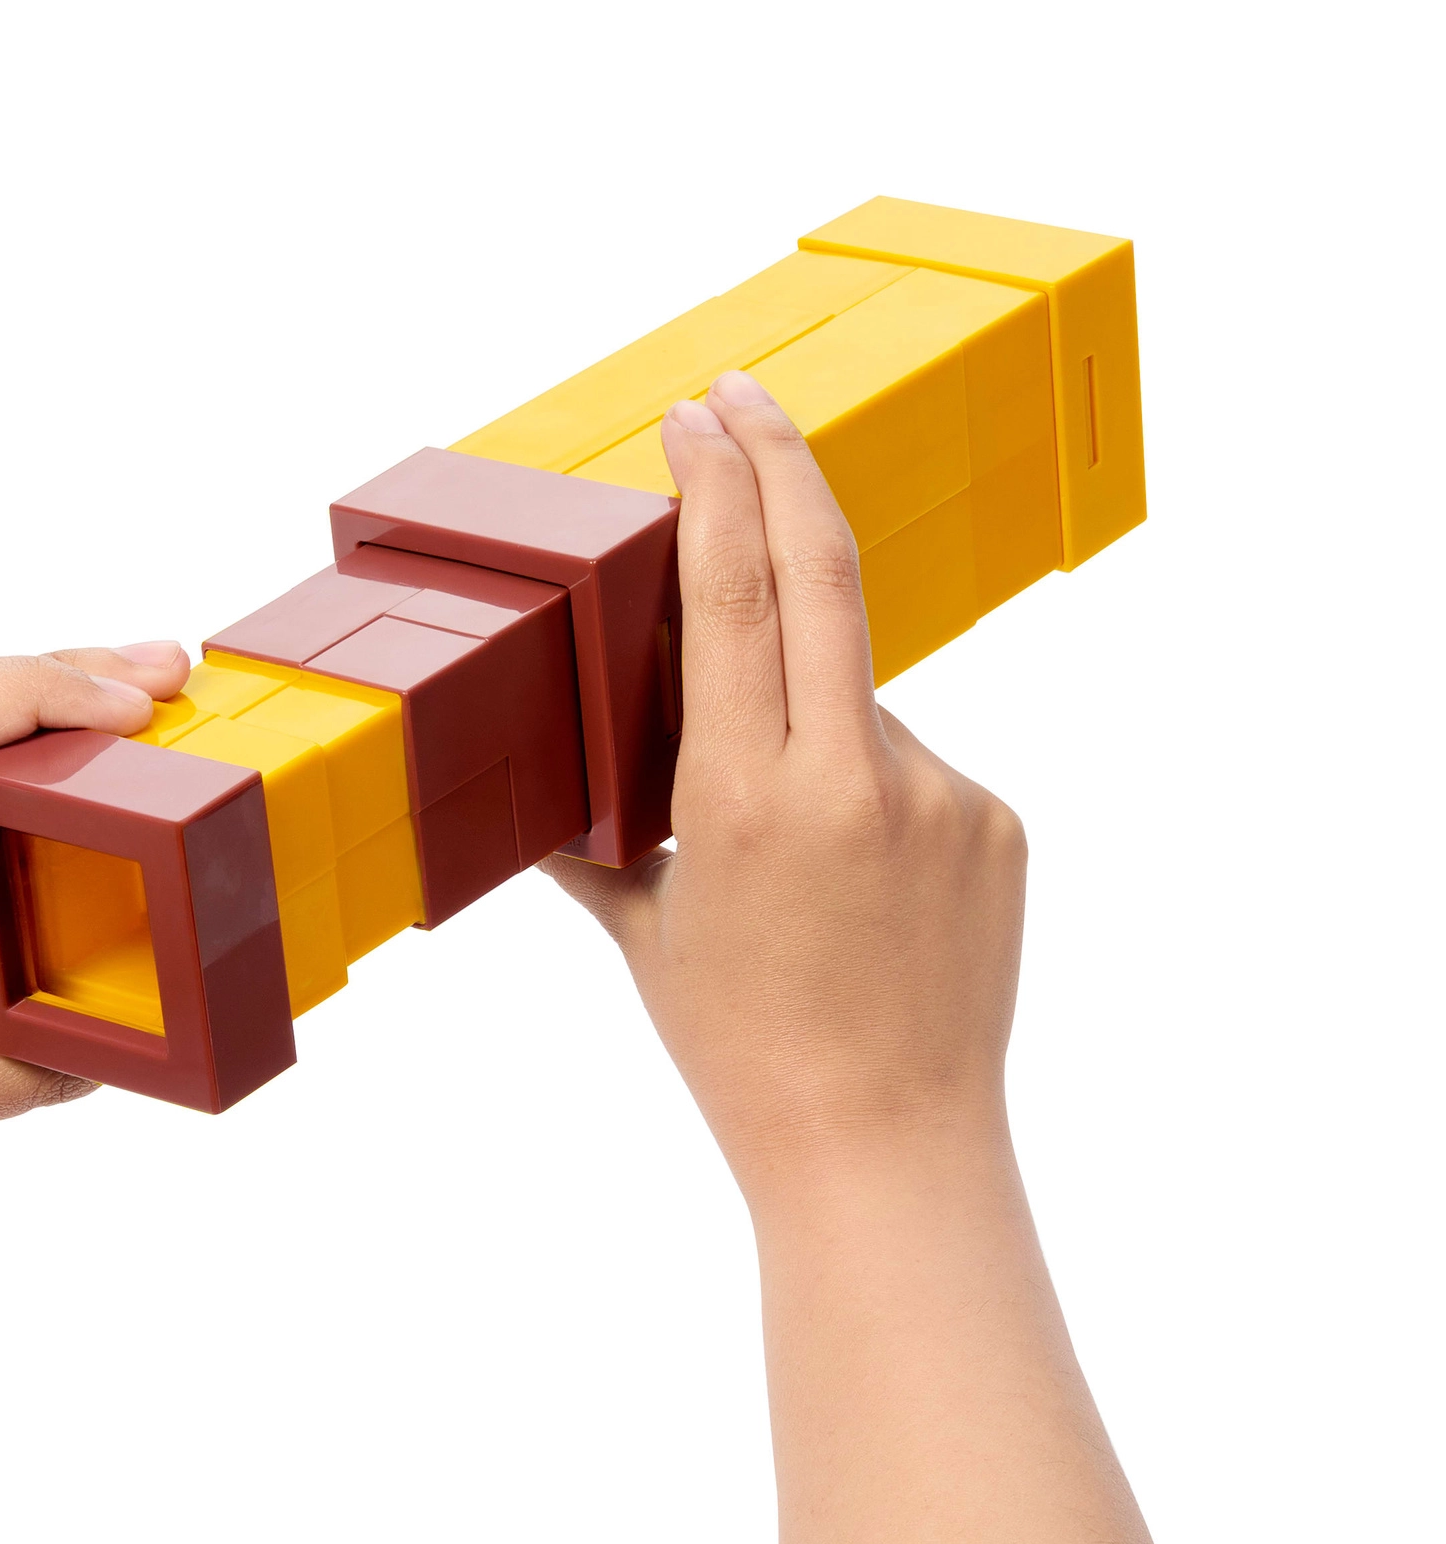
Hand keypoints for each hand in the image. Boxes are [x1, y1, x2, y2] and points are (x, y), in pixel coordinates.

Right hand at [544, 369, 1026, 1195]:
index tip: (697, 417)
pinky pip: (911, 761)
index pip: (734, 592)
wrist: (888, 1149)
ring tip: (789, 856)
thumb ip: (596, 845)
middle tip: (743, 394)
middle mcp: (854, 776)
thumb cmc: (745, 1052)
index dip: (718, 485)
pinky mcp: (997, 822)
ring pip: (855, 691)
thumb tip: (546, 804)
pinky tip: (853, 886)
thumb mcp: (648, 935)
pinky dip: (864, 784)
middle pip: (823, 567)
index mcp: (746, 798)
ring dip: (806, 715)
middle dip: (780, 459)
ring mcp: (943, 796)